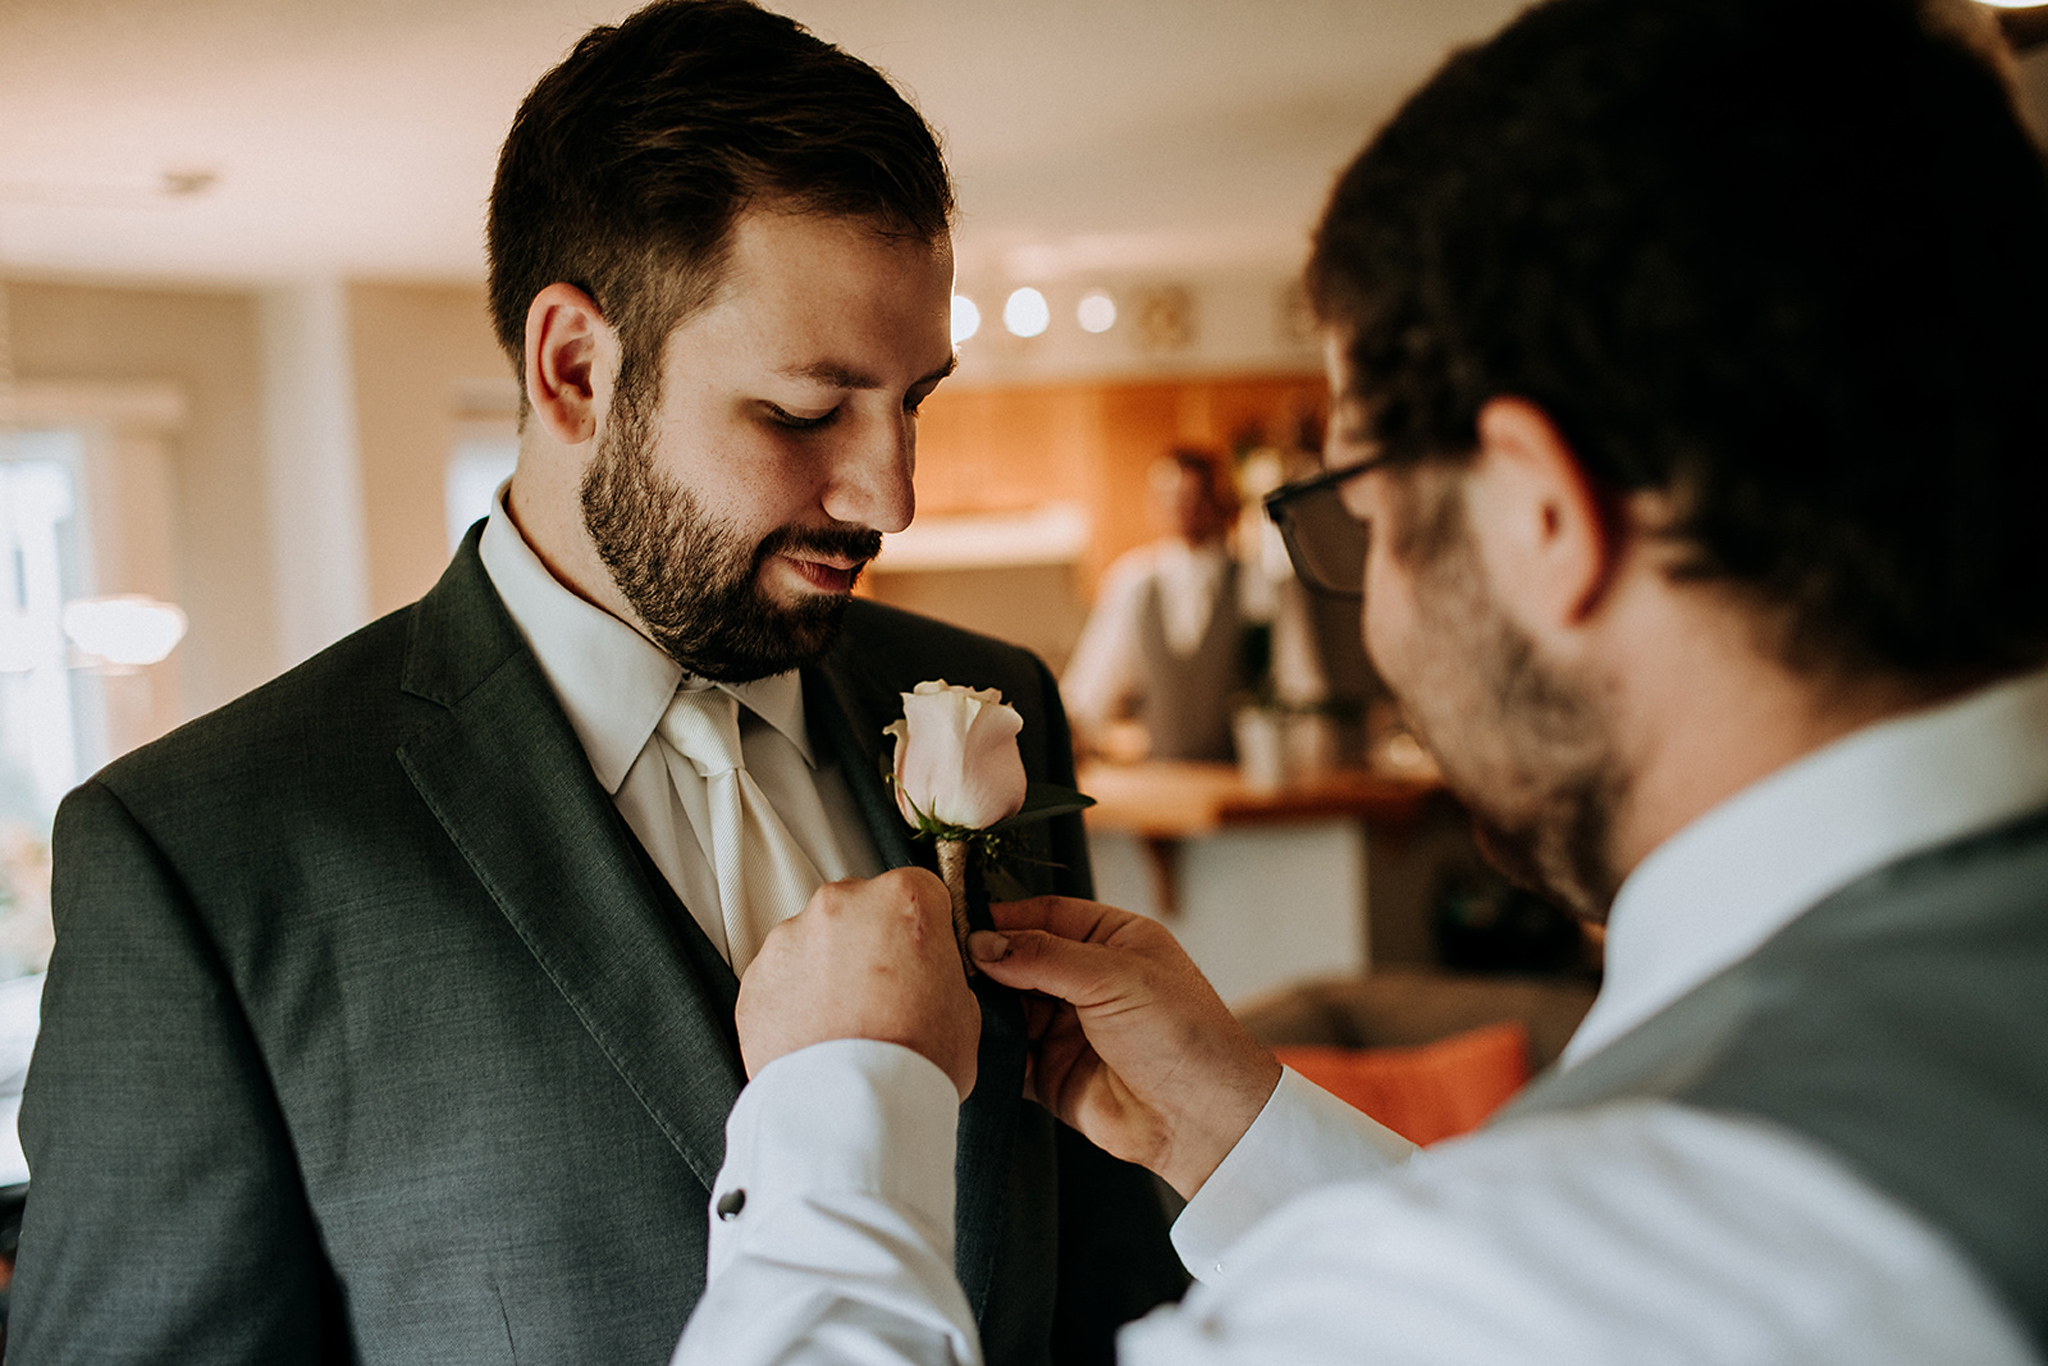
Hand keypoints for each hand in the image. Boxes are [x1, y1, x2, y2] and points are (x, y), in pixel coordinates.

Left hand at [737, 868, 981, 1100]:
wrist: (854, 1110)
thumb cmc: (913, 1061)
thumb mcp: (965, 1008)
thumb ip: (941, 972)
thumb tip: (929, 976)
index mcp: (904, 900)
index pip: (920, 890)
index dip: (924, 928)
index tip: (920, 955)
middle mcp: (843, 904)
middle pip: (861, 908)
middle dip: (871, 944)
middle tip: (885, 997)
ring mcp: (792, 937)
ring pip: (816, 941)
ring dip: (829, 971)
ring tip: (847, 1025)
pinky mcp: (757, 976)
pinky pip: (781, 979)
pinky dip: (795, 1000)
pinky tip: (818, 1036)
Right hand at [970, 898, 1281, 1198]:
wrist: (1202, 1121)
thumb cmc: (1182, 1035)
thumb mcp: (1114, 978)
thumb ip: (1044, 957)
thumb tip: (982, 943)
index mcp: (1113, 940)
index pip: (1046, 914)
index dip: (1004, 918)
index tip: (959, 921)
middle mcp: (1088, 980)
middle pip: (1019, 959)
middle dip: (986, 964)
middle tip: (943, 965)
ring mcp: (1067, 1027)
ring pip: (1007, 1007)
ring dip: (981, 1007)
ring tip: (950, 1004)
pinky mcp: (1050, 1073)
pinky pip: (1006, 1055)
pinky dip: (984, 1050)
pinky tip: (961, 1042)